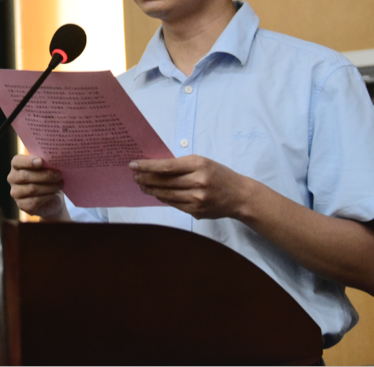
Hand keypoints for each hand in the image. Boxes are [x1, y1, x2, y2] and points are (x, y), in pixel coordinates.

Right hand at [7, 155, 68, 219]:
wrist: (53, 199)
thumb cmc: (49, 179)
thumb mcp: (47, 168)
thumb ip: (46, 163)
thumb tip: (53, 160)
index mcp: (16, 165)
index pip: (17, 161)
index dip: (28, 161)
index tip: (41, 161)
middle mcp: (12, 178)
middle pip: (25, 176)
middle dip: (44, 175)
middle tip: (59, 174)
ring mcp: (15, 193)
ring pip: (31, 189)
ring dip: (49, 186)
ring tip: (60, 184)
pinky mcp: (22, 205)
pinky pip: (35, 201)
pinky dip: (47, 196)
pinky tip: (54, 193)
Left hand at [130, 155, 251, 219]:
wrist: (240, 196)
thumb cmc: (219, 175)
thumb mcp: (203, 162)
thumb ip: (182, 165)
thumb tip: (155, 167)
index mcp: (199, 165)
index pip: (167, 166)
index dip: (147, 166)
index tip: (134, 164)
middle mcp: (198, 182)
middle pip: (164, 181)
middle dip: (146, 179)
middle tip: (134, 176)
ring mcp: (197, 199)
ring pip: (166, 195)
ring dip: (151, 190)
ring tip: (141, 185)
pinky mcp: (196, 211)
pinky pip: (174, 204)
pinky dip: (163, 198)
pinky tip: (155, 194)